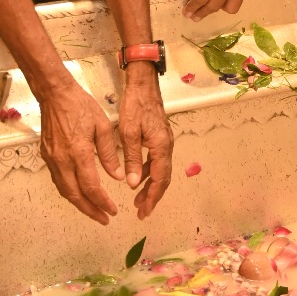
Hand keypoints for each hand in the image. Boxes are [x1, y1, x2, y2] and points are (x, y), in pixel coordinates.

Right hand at [39, 79, 127, 224]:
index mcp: (79, 153)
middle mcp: (62, 160)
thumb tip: (117, 177)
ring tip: (93, 211)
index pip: (91, 187)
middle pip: (75, 195)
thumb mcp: (102, 127)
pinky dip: (70, 191)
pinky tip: (80, 193)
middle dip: (90, 210)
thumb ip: (109, 154)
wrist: (55, 94)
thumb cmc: (80, 106)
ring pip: (65, 190)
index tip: (113, 210)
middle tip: (104, 219)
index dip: (102, 202)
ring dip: (79, 203)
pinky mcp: (47, 155)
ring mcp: (52, 159)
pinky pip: (58, 180)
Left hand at [118, 63, 173, 218]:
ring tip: (138, 199)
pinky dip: (148, 172)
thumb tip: (131, 183)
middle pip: (164, 178)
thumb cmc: (135, 105)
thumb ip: (131, 159)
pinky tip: (136, 176)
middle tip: (142, 211)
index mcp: (161, 147)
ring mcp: (165, 141)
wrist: (144, 84)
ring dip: (150, 185)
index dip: (152, 197)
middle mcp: (167, 146)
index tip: (144, 211)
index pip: (159, 179)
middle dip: (153, 195)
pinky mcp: (160, 137)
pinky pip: (157, 160)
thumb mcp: (129, 133)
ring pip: (160, 170)